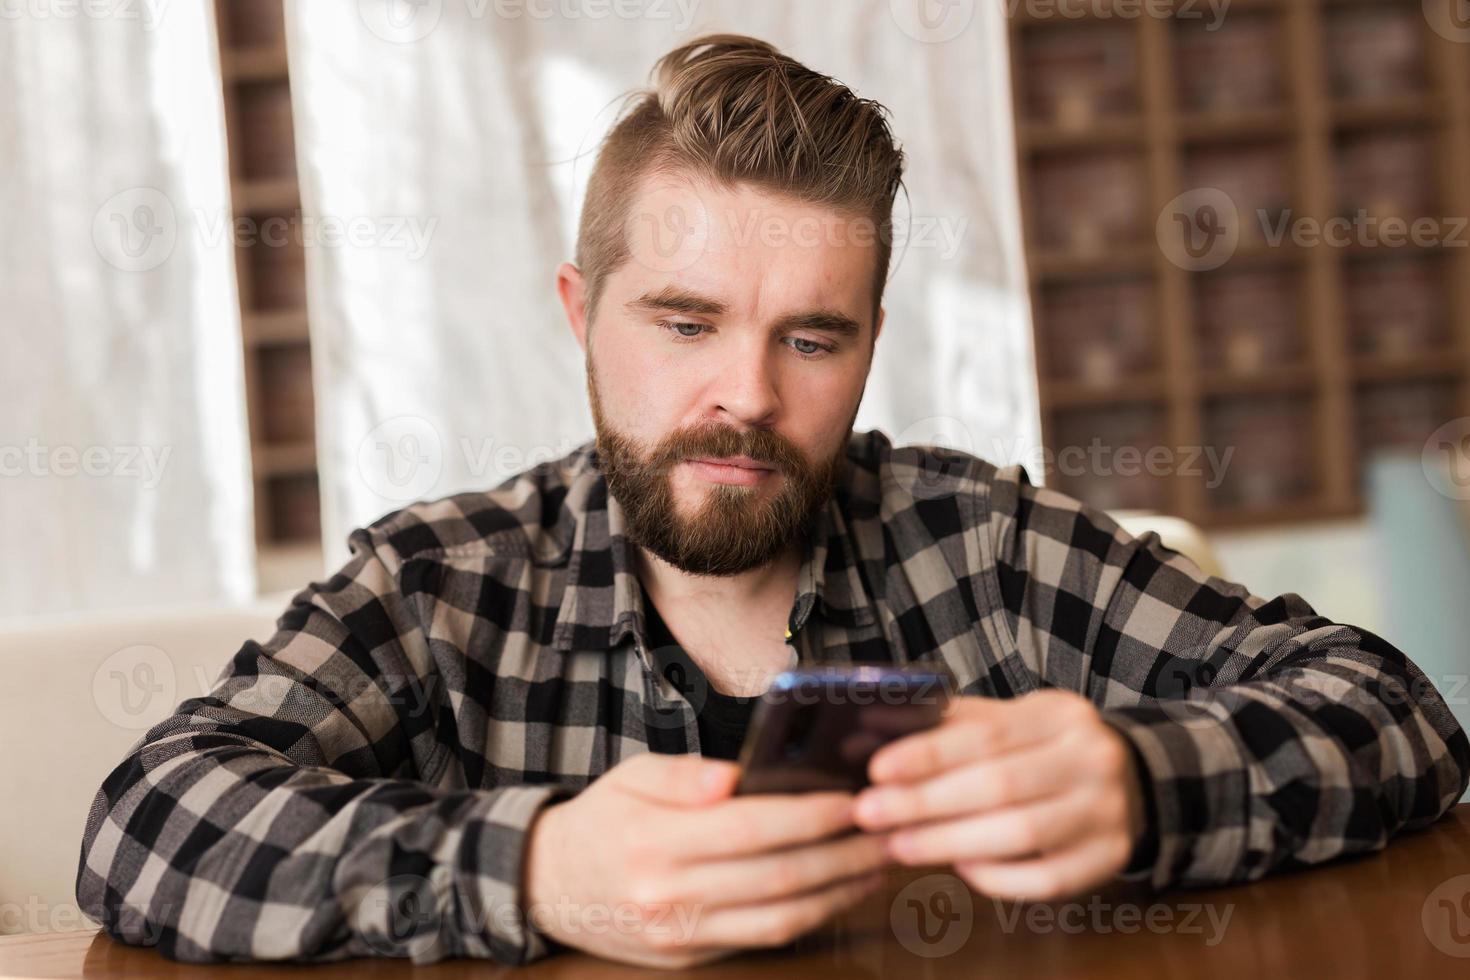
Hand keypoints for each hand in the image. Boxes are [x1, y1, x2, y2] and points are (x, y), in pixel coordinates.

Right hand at [523, 752, 890, 967]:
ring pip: (779, 919)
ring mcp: (680, 935)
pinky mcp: (689, 959)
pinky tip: (839, 891)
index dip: (809, 817)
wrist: (547, 884)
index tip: (853, 801)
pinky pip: (762, 939)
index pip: (750, 829)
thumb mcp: (633, 777)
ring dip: (839, 893)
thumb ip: (687, 775)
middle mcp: (669, 896)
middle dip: (843, 856)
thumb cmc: (603, 819)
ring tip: (878, 864)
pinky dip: (809, 916)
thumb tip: (739, 775)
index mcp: (654, 842)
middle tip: (888, 832)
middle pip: (776, 879)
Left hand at [850, 690, 1145, 900]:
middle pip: (999, 786)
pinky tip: (959, 869)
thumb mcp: (1006, 721)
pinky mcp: (1109, 860)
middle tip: (870, 814)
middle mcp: (1093, 760)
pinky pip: (1045, 880)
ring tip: (898, 845)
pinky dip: (996, 878)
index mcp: (1061, 715)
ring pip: (1021, 836)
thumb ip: (941, 725)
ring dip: (949, 843)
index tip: (876, 769)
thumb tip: (864, 730)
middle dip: (926, 803)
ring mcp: (1107, 813)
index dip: (928, 754)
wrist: (1130, 780)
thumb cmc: (1043, 749)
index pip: (986, 734)